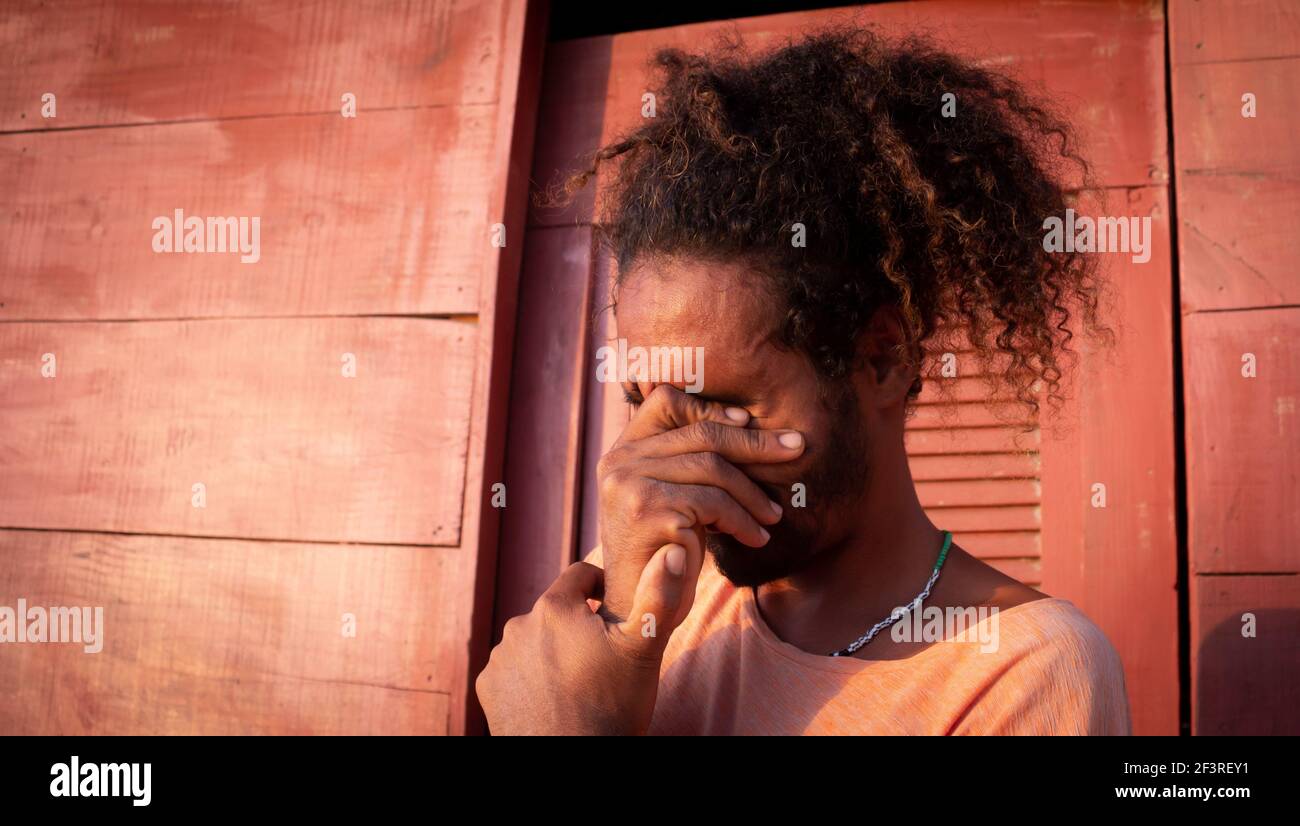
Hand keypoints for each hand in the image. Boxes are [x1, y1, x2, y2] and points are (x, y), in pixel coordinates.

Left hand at [476, 544, 692, 734]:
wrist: (572, 766)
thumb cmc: (610, 709)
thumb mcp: (643, 652)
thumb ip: (658, 597)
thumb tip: (671, 552)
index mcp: (555, 607)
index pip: (581, 574)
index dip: (604, 590)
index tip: (616, 617)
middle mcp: (518, 625)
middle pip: (557, 610)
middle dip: (578, 625)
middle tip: (602, 658)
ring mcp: (499, 659)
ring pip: (534, 640)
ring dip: (553, 651)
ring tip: (578, 682)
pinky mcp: (487, 688)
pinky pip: (514, 669)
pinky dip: (531, 677)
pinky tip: (553, 697)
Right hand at [596, 384, 803, 621]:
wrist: (638, 611)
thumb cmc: (663, 551)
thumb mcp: (671, 495)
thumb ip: (686, 460)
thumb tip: (743, 423)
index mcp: (621, 452)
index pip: (664, 402)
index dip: (710, 408)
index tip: (748, 423)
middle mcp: (619, 462)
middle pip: (701, 435)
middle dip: (756, 443)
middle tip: (796, 449)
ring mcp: (631, 485)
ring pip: (713, 468)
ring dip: (753, 493)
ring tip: (773, 516)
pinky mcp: (650, 511)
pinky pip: (714, 502)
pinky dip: (744, 520)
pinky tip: (756, 538)